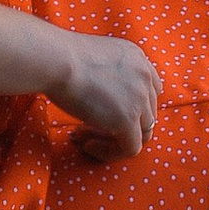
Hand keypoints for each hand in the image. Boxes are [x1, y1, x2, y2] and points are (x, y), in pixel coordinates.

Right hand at [48, 33, 160, 159]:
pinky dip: (110, 152)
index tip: (108, 113)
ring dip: (115, 140)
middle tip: (90, 129)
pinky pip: (130, 148)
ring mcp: (140, 99)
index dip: (132, 106)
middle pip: (147, 113)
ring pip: (141, 133)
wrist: (57, 61)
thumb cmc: (62, 58)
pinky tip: (88, 146)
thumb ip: (108, 74)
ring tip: (87, 139)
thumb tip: (103, 97)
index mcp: (137, 58)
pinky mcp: (129, 119)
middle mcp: (144, 77)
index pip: (151, 90)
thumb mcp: (95, 58)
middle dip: (121, 125)